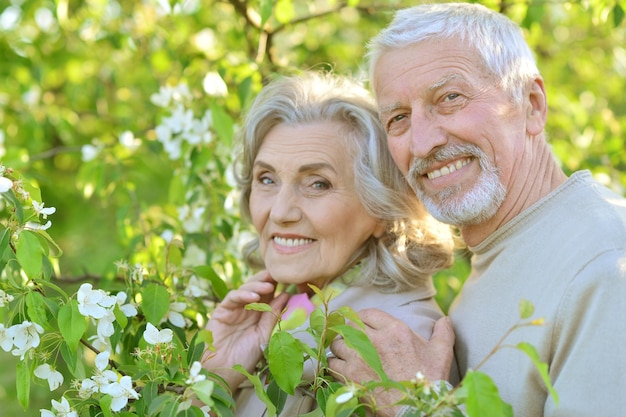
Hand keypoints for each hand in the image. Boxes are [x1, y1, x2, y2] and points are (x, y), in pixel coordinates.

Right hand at [201, 271, 288, 391]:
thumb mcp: (264, 335)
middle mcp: (247, 309)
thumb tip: (286, 295)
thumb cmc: (245, 357)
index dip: (278, 285)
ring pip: (245, 289)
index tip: (289, 279)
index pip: (269, 294)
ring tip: (268, 286)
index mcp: (260, 314)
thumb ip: (272, 315)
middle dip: (267, 279)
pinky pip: (233, 297)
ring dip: (257, 285)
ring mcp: (234, 309)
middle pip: (257, 287)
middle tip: (278, 275)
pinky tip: (253, 296)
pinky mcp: (222, 311)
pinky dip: (243, 294)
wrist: (223, 372)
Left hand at [328, 309, 454, 416]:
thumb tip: (446, 319)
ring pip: (337, 343)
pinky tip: (341, 367)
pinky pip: (332, 363)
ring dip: (340, 347)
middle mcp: (374, 340)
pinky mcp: (350, 376)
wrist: (418, 408)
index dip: (362, 318)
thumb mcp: (441, 353)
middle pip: (349, 325)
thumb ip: (443, 332)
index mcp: (395, 330)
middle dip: (349, 330)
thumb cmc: (429, 380)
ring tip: (345, 352)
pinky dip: (334, 364)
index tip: (362, 324)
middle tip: (352, 338)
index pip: (368, 313)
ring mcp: (360, 358)